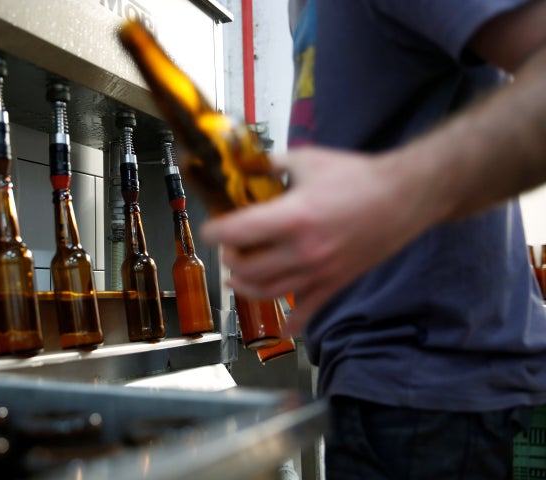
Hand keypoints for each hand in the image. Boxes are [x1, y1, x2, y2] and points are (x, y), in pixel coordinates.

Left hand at [200, 146, 431, 334]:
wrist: (404, 197)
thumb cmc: (356, 176)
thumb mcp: (308, 160)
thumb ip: (271, 165)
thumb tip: (246, 166)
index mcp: (292, 217)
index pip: (235, 233)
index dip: (214, 232)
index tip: (209, 229)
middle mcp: (301, 251)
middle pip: (246, 269)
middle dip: (229, 258)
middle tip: (228, 247)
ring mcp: (318, 272)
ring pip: (268, 293)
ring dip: (245, 286)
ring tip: (237, 277)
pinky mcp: (335, 283)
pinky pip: (309, 312)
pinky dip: (292, 324)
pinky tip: (282, 328)